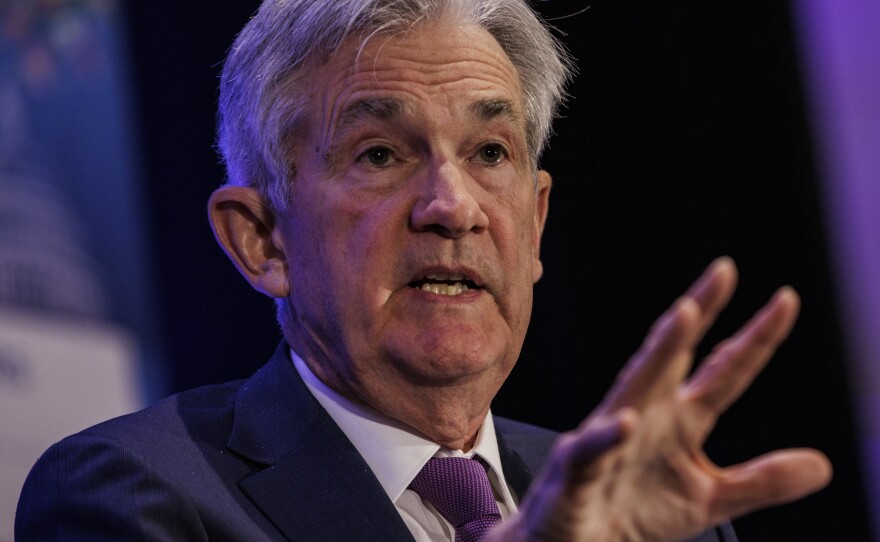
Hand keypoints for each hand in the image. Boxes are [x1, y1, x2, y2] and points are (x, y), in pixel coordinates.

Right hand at [491, 257, 831, 541]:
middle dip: (697, 313)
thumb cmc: (632, 514)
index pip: (723, 372)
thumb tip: (820, 464)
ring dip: (658, 351)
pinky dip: (605, 436)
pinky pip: (590, 449)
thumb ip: (760, 480)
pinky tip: (623, 422)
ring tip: (684, 316)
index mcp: (678, 420)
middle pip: (673, 357)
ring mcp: (609, 439)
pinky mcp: (577, 471)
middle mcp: (644, 416)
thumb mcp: (710, 499)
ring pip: (634, 386)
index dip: (756, 339)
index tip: (785, 301)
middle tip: (723, 273)